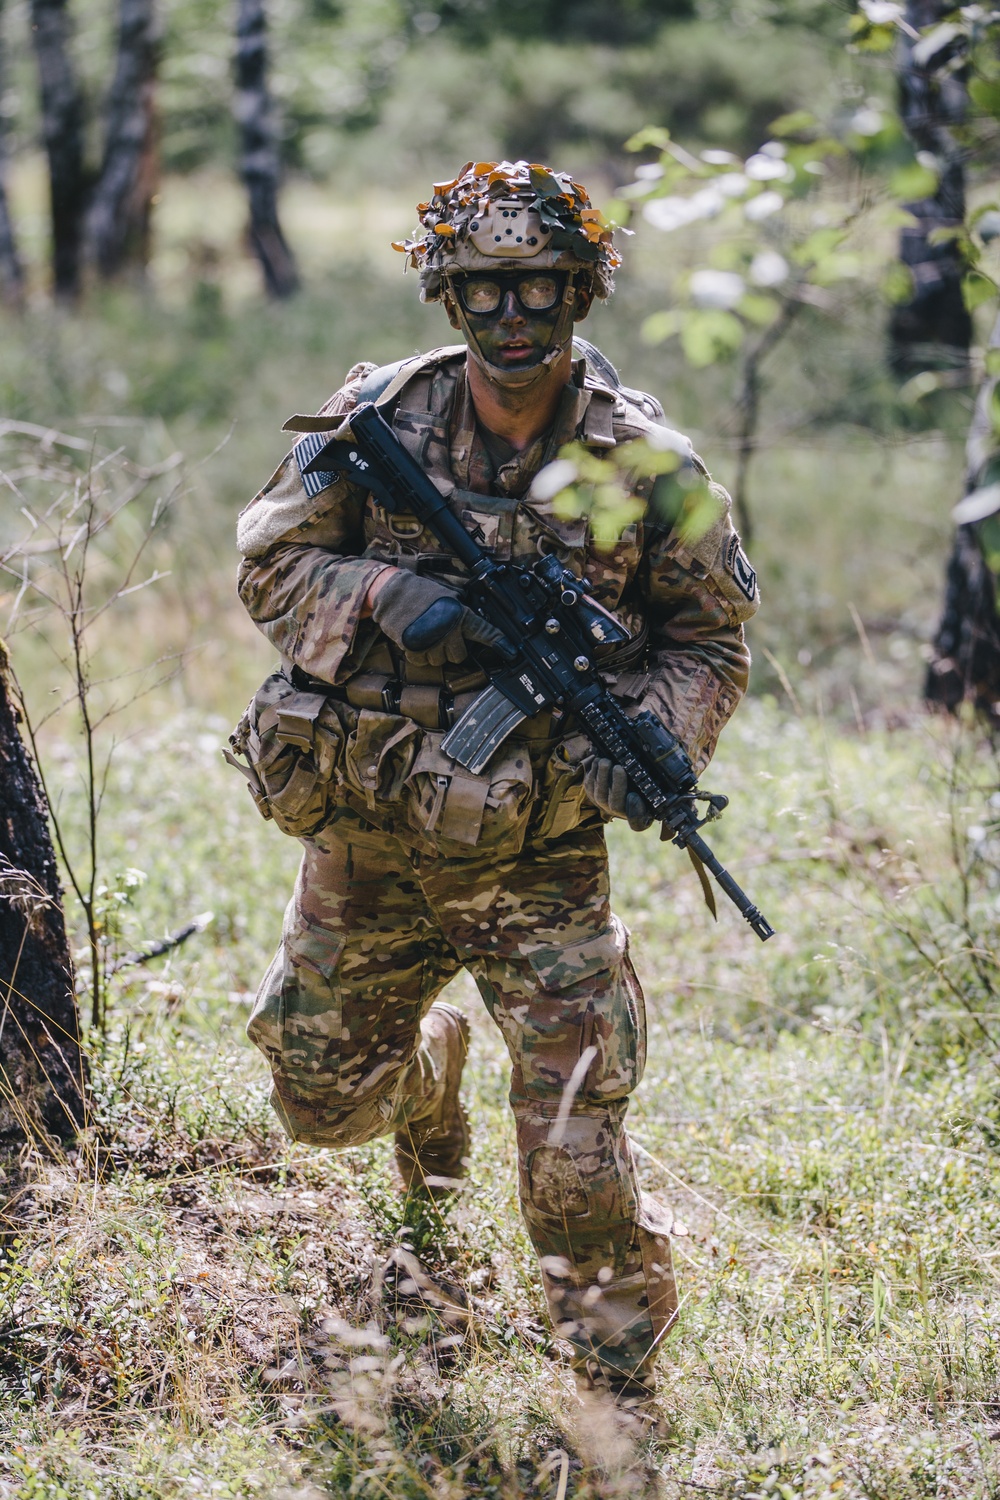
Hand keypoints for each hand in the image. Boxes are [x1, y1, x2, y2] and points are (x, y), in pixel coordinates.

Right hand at [370, 569, 501, 665]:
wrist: (393, 593)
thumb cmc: (419, 593)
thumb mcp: (448, 596)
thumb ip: (461, 610)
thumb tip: (473, 619)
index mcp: (459, 615)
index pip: (484, 631)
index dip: (498, 642)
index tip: (510, 651)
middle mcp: (448, 630)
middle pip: (460, 656)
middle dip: (453, 649)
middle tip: (444, 637)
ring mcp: (431, 642)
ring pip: (440, 662)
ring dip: (435, 654)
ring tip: (428, 637)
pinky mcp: (414, 649)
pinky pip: (422, 662)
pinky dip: (419, 656)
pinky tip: (416, 641)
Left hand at [582, 756, 653, 831]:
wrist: (621, 780)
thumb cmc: (641, 786)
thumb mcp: (652, 790)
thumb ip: (658, 791)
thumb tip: (674, 783)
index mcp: (638, 814)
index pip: (638, 822)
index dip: (636, 812)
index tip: (635, 795)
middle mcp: (619, 811)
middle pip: (615, 805)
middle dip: (617, 785)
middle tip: (619, 768)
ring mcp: (603, 802)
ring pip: (599, 794)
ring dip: (601, 776)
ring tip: (605, 761)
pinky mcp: (591, 792)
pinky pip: (589, 784)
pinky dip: (592, 771)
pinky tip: (597, 760)